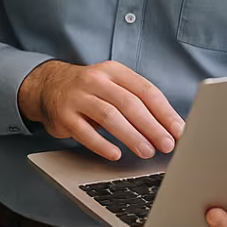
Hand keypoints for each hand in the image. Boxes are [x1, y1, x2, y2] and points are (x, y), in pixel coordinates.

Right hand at [18, 60, 184, 160]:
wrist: (47, 86)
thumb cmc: (90, 90)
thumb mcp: (112, 85)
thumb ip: (136, 100)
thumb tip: (169, 127)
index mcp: (114, 71)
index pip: (146, 90)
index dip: (165, 112)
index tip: (179, 131)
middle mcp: (96, 80)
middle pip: (130, 104)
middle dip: (152, 126)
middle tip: (167, 145)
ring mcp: (77, 97)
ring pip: (109, 116)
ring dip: (131, 136)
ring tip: (147, 151)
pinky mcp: (63, 115)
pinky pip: (84, 132)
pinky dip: (102, 145)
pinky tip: (115, 154)